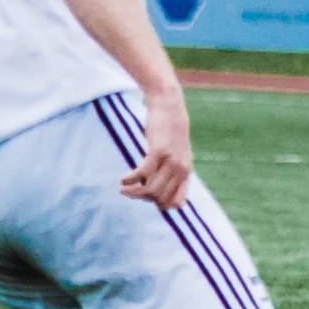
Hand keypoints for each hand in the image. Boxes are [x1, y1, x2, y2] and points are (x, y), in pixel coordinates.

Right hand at [120, 89, 191, 208]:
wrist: (168, 104)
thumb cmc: (168, 128)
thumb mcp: (175, 150)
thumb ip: (171, 166)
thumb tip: (157, 184)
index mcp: (186, 171)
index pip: (176, 202)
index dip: (160, 204)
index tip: (147, 196)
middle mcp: (181, 169)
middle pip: (159, 198)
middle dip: (142, 198)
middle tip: (130, 190)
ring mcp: (171, 161)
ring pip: (150, 189)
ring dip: (133, 192)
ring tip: (123, 188)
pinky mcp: (158, 151)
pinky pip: (142, 174)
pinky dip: (130, 180)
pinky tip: (123, 179)